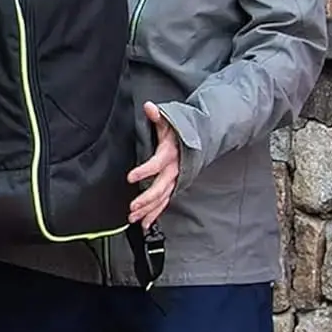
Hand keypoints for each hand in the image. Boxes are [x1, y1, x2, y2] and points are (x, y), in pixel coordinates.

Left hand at [128, 102, 179, 229]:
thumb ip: (158, 116)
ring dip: (148, 210)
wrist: (201, 139)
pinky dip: (155, 214)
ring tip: (134, 218)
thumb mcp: (170, 121)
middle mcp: (174, 170)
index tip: (130, 177)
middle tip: (132, 207)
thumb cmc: (181, 130)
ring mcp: (175, 180)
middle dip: (146, 199)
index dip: (144, 171)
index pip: (156, 164)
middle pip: (160, 188)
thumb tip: (149, 107)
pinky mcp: (174, 186)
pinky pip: (164, 202)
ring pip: (162, 199)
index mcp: (170, 154)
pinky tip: (145, 224)